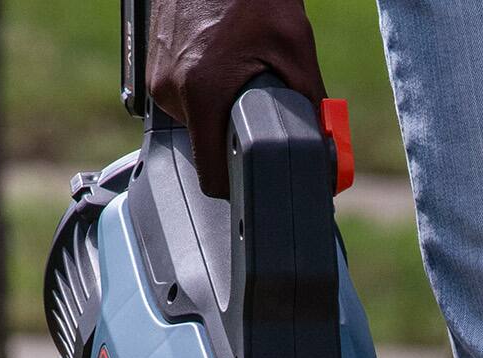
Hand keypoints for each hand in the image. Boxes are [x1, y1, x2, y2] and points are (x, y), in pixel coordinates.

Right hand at [148, 0, 325, 196]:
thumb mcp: (296, 48)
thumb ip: (312, 107)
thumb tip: (329, 158)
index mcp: (201, 93)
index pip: (212, 177)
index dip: (238, 185)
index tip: (255, 180)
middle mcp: (170, 89)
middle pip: (206, 148)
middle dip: (234, 137)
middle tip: (255, 106)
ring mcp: (157, 76)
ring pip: (195, 123)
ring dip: (220, 111)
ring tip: (238, 75)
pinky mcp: (153, 64)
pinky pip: (183, 98)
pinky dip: (206, 90)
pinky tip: (221, 65)